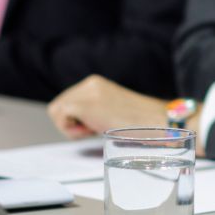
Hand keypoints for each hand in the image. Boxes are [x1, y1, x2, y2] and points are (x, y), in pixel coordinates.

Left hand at [47, 75, 172, 138]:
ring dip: (71, 126)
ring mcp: (86, 93)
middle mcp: (90, 83)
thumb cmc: (139, 124)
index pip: (68, 101)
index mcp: (96, 83)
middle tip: (94, 129)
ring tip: (93, 130)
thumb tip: (76, 121)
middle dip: (71, 121)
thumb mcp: (113, 110)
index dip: (77, 118)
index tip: (95, 125)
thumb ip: (95, 109)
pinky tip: (92, 131)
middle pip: (59, 105)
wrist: (157, 122)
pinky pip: (60, 117)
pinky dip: (72, 130)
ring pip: (56, 111)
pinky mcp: (83, 104)